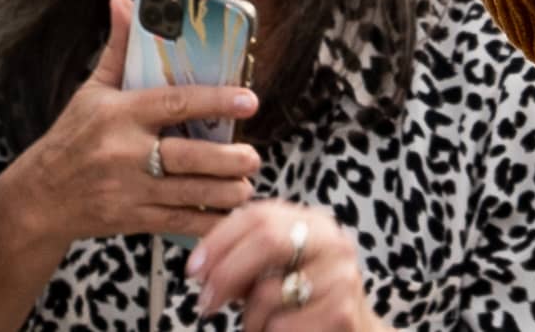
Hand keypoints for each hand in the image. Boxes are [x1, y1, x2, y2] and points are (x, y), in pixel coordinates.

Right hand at [5, 0, 261, 244]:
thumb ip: (118, 50)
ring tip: (246, 186)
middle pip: (187, 155)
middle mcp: (125, 152)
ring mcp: (128, 189)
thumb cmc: (71, 137)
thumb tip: (124, 1)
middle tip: (254, 155)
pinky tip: (226, 216)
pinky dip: (205, 222)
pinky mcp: (130, 220)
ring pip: (187, 192)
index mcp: (120, 114)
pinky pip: (176, 222)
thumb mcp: (92, 91)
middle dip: (227, 159)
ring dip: (223, 192)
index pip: (175, 102)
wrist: (40, 197)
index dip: (216, 101)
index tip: (250, 100)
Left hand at [192, 201, 380, 331]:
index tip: (192, 270)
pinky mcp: (342, 312)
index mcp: (311, 221)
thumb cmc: (304, 303)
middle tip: (205, 303)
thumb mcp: (272, 274)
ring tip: (256, 326)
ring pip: (268, 293)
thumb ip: (242, 263)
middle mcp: (332, 240)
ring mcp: (341, 275)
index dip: (218, 240)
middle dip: (226, 273)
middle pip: (267, 240)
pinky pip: (281, 326)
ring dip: (249, 319)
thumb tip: (203, 269)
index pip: (257, 214)